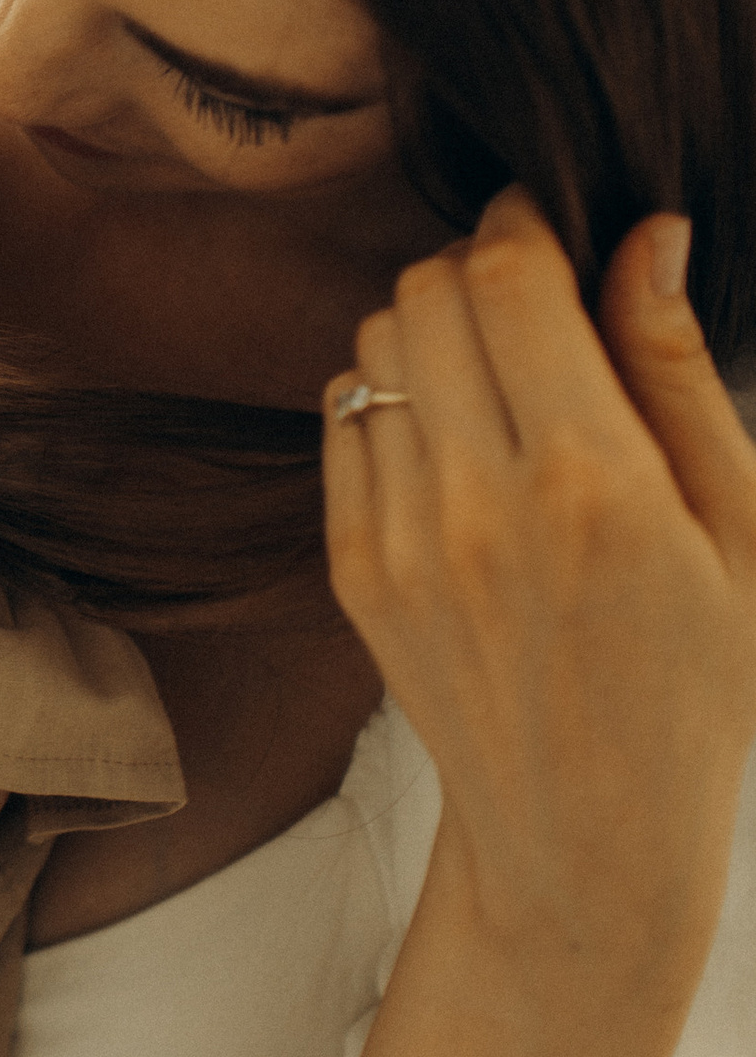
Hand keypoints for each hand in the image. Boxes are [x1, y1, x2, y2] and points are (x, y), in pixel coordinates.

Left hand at [324, 189, 755, 987]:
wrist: (585, 839)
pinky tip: (455, 439)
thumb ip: (677, 373)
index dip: (524, 217)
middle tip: (536, 302)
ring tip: (499, 377)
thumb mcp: (737, 527)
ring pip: (374, 344)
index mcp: (592, 483)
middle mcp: (478, 502)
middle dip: (479, 265)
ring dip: (429, 329)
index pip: (508, 273)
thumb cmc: (696, 681)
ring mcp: (399, 539)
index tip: (553, 217)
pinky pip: (341, 417)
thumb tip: (647, 232)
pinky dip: (389, 398)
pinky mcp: (351, 570)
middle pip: (427, 290)